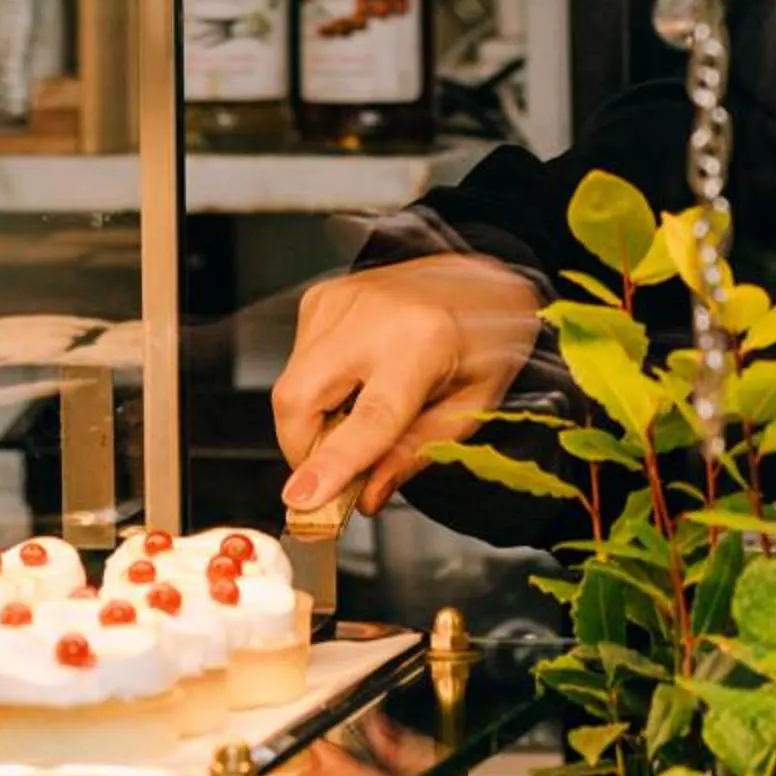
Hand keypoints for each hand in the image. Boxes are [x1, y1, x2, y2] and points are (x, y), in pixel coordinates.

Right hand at [273, 254, 545, 517]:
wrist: (480, 276)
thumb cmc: (485, 339)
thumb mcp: (472, 406)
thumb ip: (416, 453)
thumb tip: (365, 497)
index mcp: (425, 340)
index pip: (370, 415)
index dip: (332, 461)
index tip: (302, 498)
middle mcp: (374, 314)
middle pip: (300, 400)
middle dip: (304, 451)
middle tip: (338, 472)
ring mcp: (340, 302)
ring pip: (290, 387)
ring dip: (315, 420)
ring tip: (366, 408)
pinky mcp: (319, 299)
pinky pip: (297, 364)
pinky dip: (318, 388)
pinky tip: (359, 377)